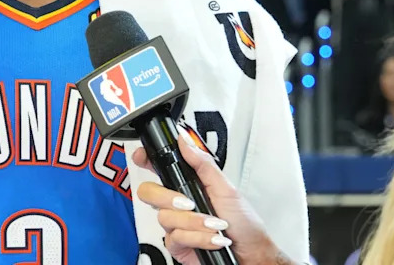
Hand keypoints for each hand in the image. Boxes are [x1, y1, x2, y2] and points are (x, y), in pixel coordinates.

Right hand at [132, 140, 294, 264]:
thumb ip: (203, 164)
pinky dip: (197, 237)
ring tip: (214, 225)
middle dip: (169, 198)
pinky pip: (174, 238)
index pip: (160, 168)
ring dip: (194, 222)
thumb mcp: (226, 187)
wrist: (251, 254)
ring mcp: (176, 225)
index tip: (142, 156)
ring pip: (164, 217)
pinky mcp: (177, 245)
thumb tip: (184, 140)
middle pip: (149, 192)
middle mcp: (178, 203)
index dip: (146, 159)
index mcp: (188, 184)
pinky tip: (212, 239)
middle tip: (189, 203)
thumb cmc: (243, 222)